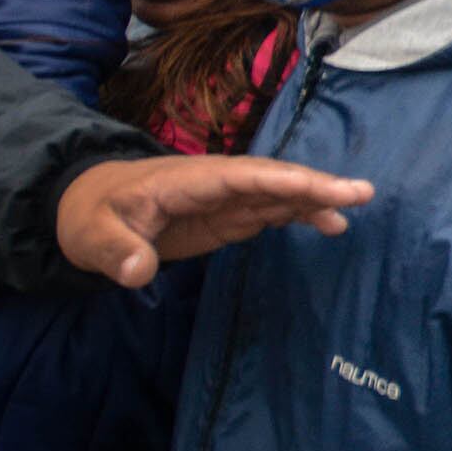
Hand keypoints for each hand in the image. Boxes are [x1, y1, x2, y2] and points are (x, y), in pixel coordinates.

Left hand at [56, 156, 372, 288]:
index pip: (242, 177)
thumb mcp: (93, 236)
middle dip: (315, 185)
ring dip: (317, 198)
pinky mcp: (229, 216)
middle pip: (272, 180)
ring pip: (279, 193)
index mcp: (188, 179)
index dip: (281, 181)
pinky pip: (273, 210)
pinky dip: (303, 213)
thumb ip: (117, 253)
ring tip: (356, 208)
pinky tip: (330, 224)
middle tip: (361, 192)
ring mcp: (225, 199)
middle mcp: (216, 183)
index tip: (318, 187)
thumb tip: (139, 274)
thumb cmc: (92, 217)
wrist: (90, 211)